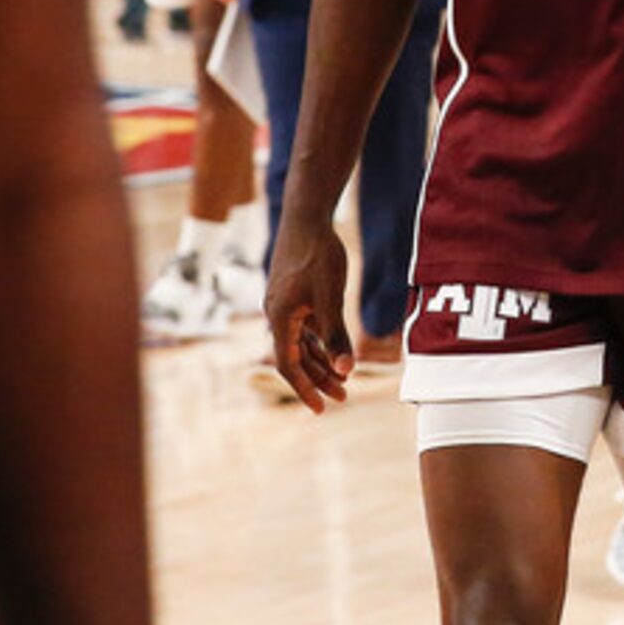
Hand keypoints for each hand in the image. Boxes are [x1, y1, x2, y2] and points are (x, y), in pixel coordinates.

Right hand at [264, 214, 354, 413]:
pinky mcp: (292, 294)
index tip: (321, 409)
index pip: (289, 365)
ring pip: (300, 343)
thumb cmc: (318, 254)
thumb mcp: (331, 297)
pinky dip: (318, 341)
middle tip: (343, 397)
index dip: (305, 388)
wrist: (307, 215)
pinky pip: (303, 327)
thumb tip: (346, 370)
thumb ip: (336, 334)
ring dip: (320, 361)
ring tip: (343, 378)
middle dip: (318, 378)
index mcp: (280, 318)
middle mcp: (277, 314)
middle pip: (295, 357)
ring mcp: (284, 304)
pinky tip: (334, 350)